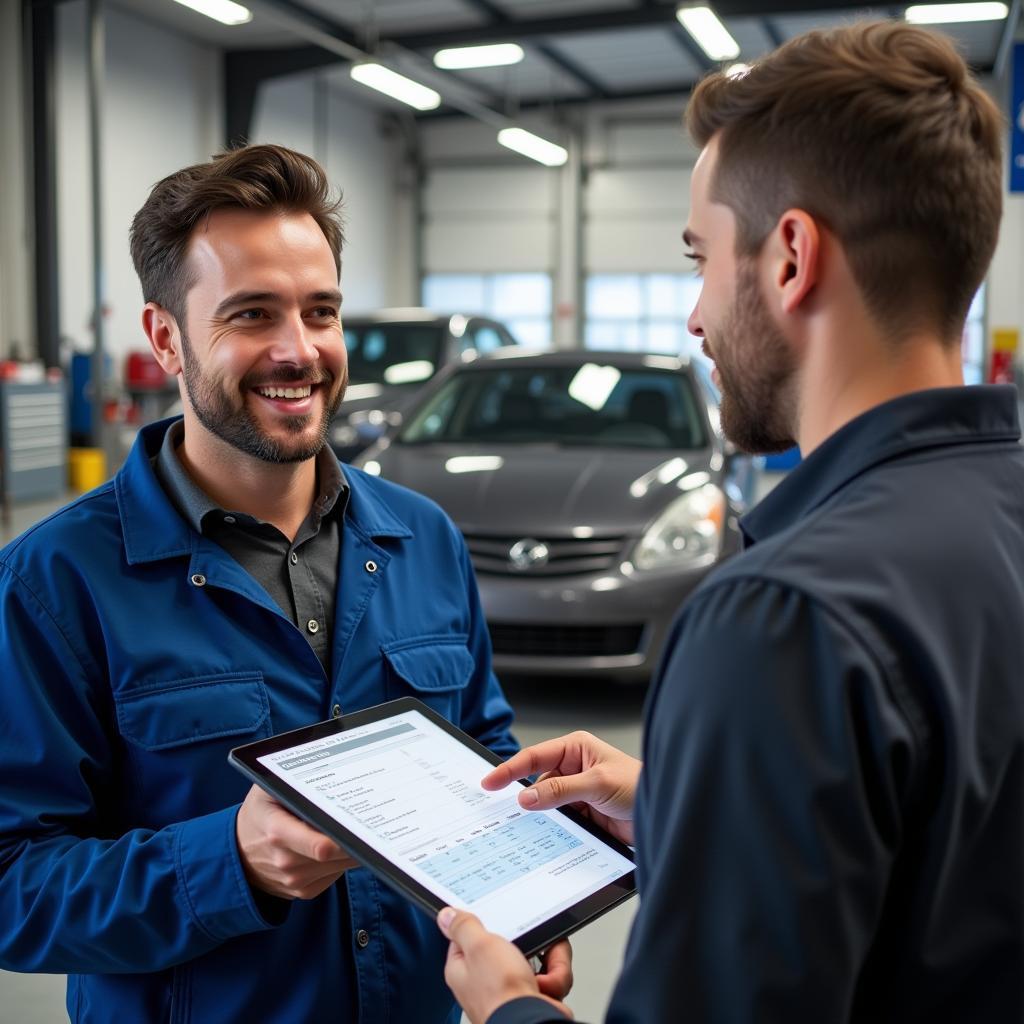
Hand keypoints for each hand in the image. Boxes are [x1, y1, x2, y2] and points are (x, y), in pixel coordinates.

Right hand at [235, 785, 358, 899]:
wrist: (239, 851)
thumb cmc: (261, 812)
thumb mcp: (267, 789)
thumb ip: (294, 784)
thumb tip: (330, 779)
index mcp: (278, 832)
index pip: (321, 845)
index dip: (346, 839)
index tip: (364, 826)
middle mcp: (286, 861)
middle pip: (338, 855)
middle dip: (356, 839)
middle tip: (370, 821)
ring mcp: (295, 880)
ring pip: (342, 866)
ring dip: (351, 849)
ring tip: (351, 829)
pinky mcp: (304, 891)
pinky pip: (336, 875)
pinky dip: (340, 861)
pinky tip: (334, 845)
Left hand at [438, 907, 572, 1023]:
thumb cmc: (502, 995)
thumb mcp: (480, 946)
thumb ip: (463, 926)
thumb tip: (446, 915)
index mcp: (464, 968)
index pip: (472, 935)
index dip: (489, 925)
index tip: (502, 920)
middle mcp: (486, 981)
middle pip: (512, 944)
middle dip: (530, 944)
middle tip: (530, 946)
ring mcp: (511, 990)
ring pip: (536, 958)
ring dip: (548, 963)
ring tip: (544, 974)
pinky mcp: (532, 997)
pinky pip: (550, 976)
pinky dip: (555, 979)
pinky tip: (550, 987)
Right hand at [482, 731, 639, 845]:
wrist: (663, 813)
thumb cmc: (639, 785)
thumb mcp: (597, 783)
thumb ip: (561, 790)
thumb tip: (528, 797)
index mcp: (575, 748)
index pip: (535, 757)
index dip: (510, 769)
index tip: (490, 782)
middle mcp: (573, 767)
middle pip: (537, 782)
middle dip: (523, 797)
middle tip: (499, 810)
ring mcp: (576, 792)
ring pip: (545, 805)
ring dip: (539, 816)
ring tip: (525, 826)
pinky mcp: (581, 814)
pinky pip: (557, 821)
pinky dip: (551, 829)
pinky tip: (546, 836)